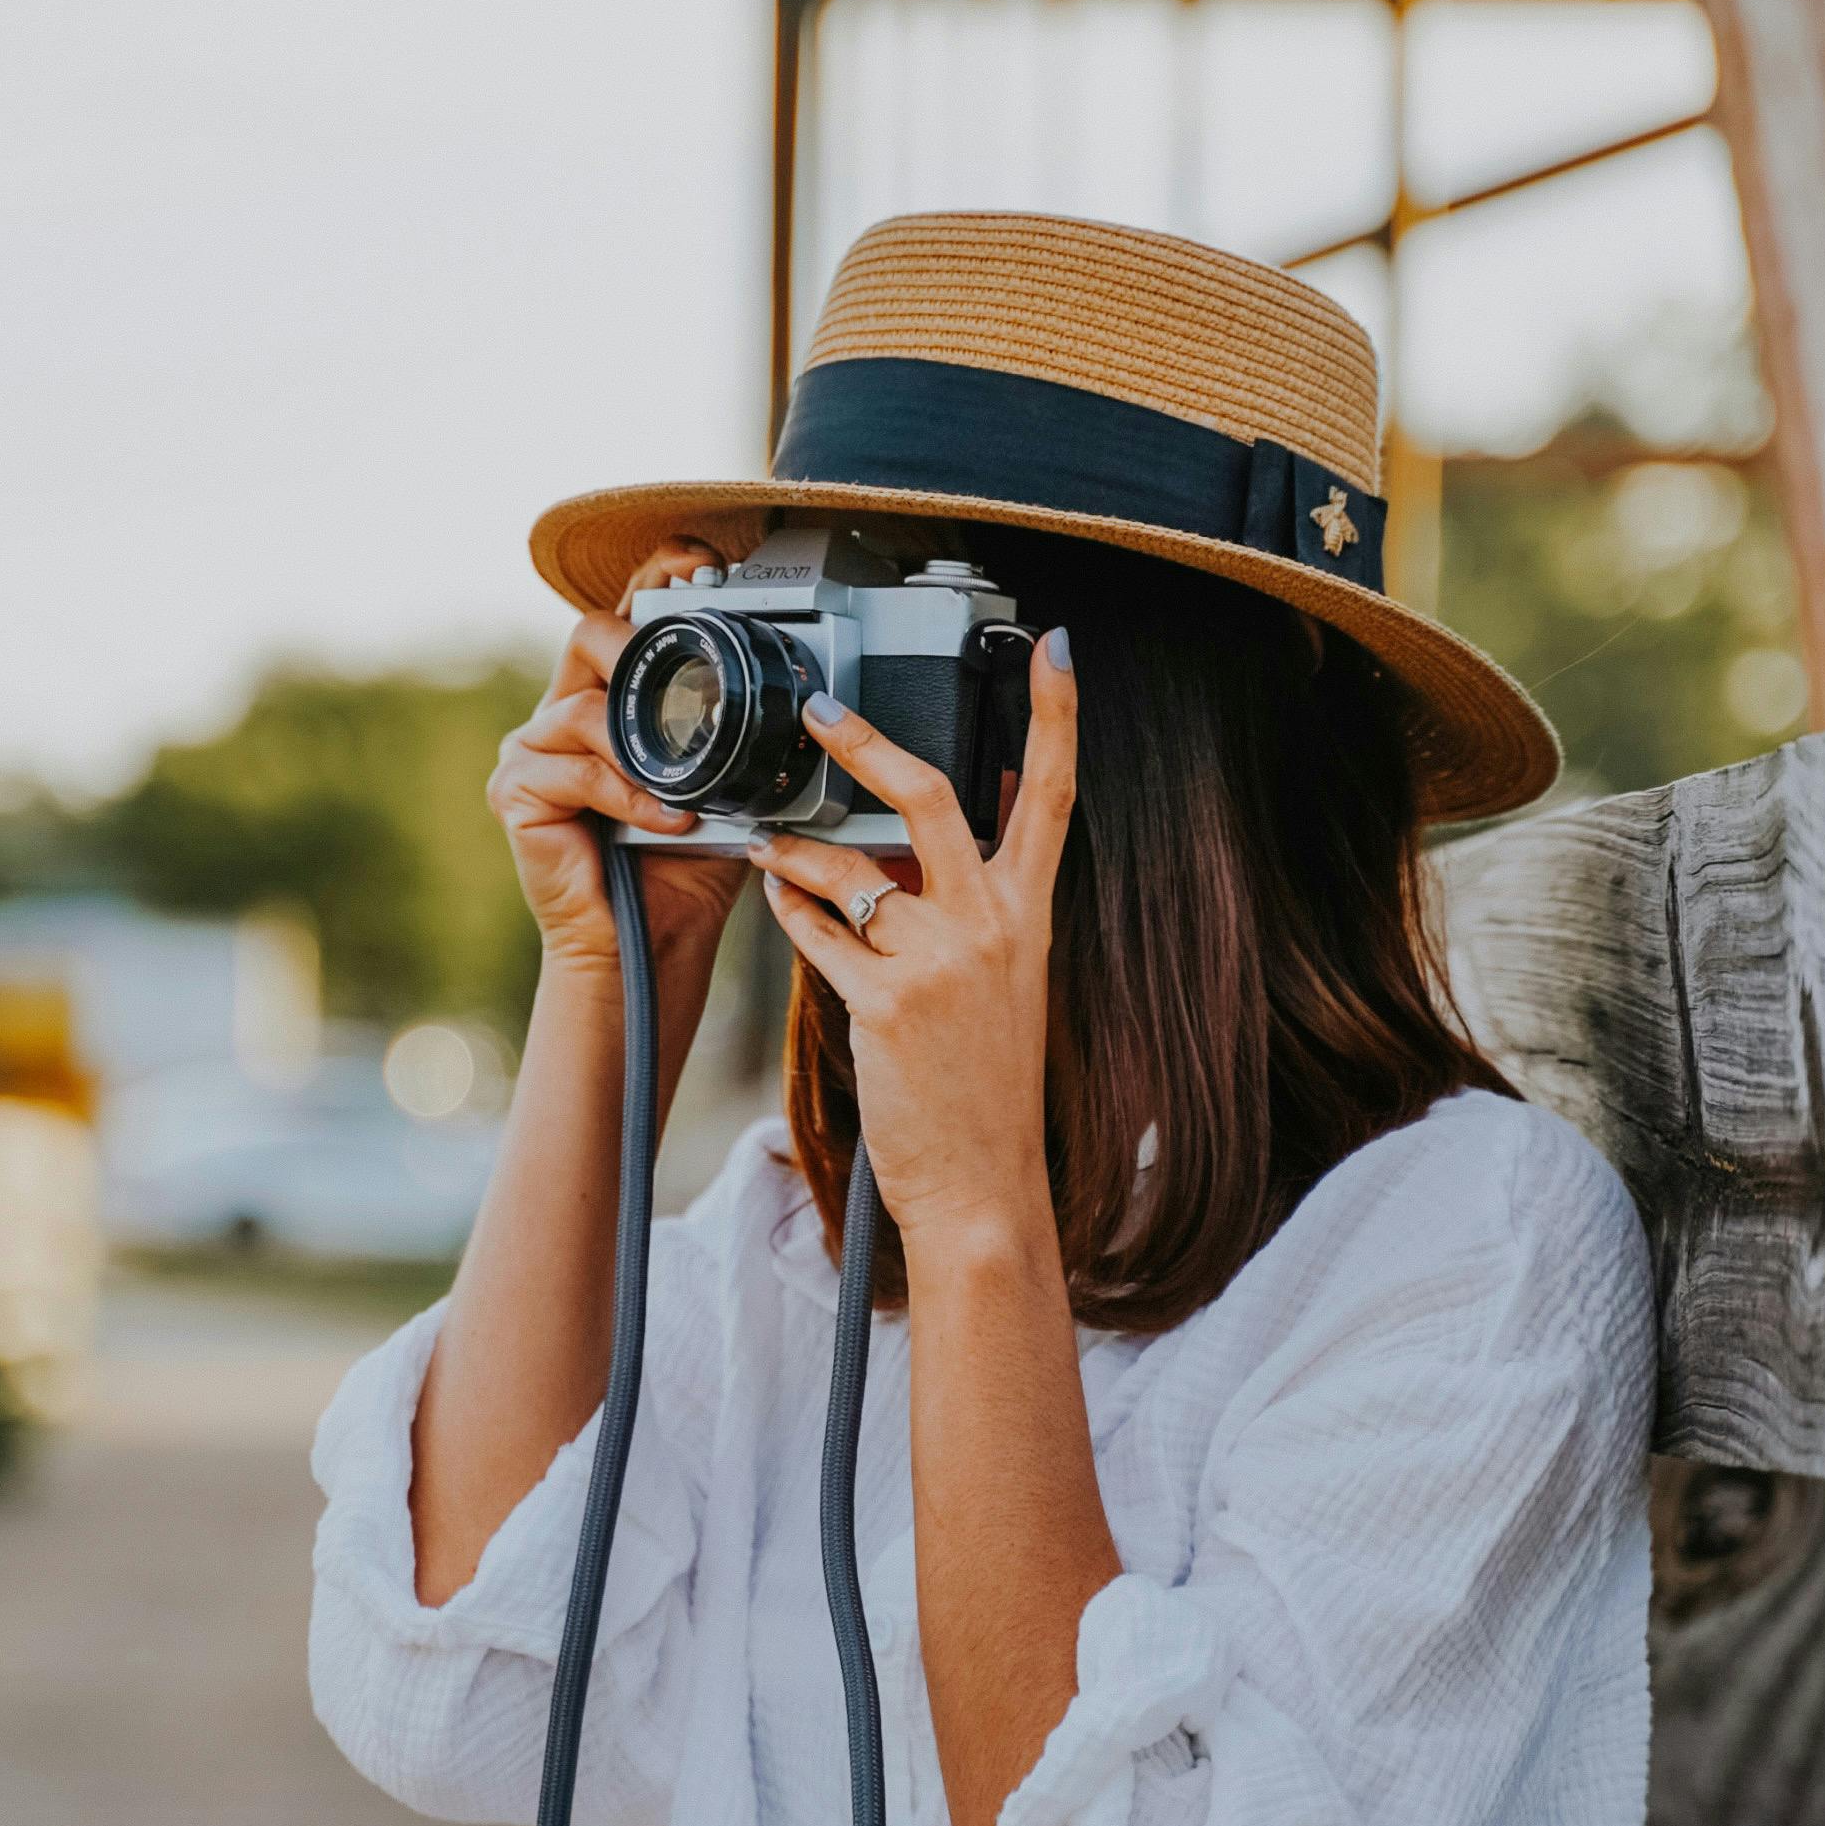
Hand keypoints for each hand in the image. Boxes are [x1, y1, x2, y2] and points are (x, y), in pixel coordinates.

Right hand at [486, 539, 748, 983]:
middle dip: (640, 648)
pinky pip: (574, 769)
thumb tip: (797, 689)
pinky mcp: (515, 791)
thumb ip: (732, 734)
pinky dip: (627, 795)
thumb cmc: (683, 867)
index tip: (698, 563)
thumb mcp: (723, 784)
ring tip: (686, 795)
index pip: (624, 618)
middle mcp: (562, 713)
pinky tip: (664, 821)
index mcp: (610, 701)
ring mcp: (531, 749)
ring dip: (645, 753)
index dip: (653, 579)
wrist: (649, 942)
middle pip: (589, 637)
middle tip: (689, 678)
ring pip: (584, 707)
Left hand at [753, 632, 1075, 1250]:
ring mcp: (937, 962)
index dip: (1058, 715)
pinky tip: (776, 897)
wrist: (980, 1180)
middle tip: (820, 710)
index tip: (1056, 646)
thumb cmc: (985, 1081)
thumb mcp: (1008, 978)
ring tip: (767, 844)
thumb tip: (976, 813)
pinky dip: (789, 908)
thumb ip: (986, 898)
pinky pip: (819, 930)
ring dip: (796, 849)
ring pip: (850, 867)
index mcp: (1028, 913)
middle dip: (869, 743)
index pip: (1055, 794)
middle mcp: (989, 926)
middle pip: (932, 798)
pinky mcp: (884, 1004)